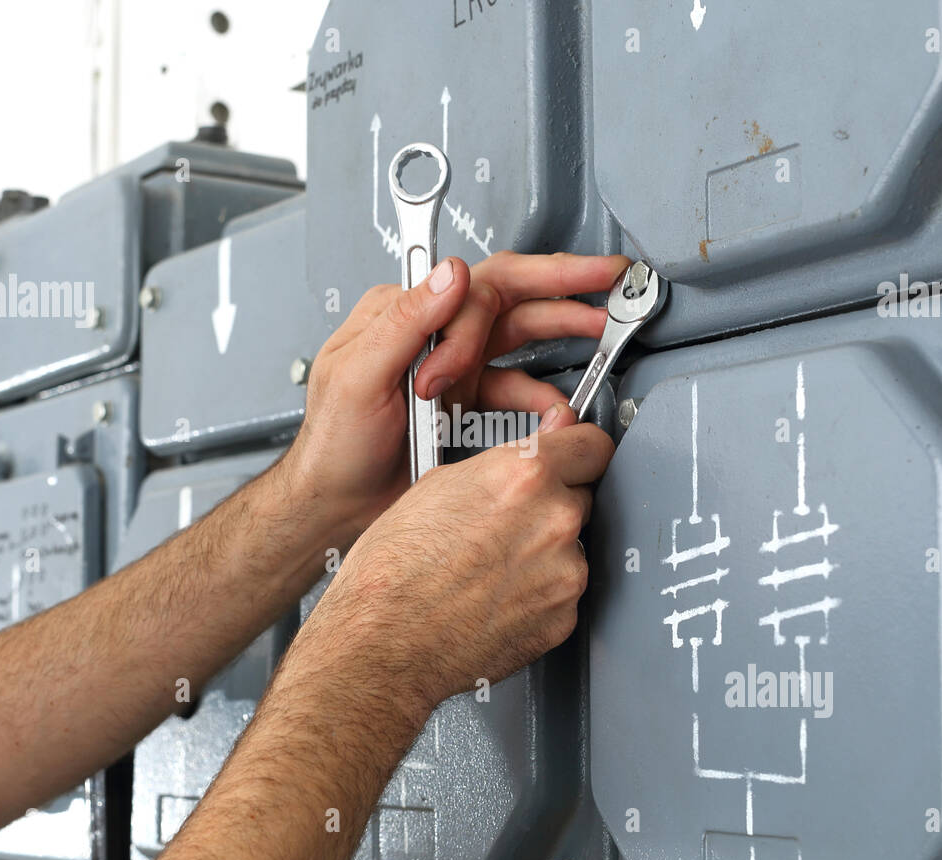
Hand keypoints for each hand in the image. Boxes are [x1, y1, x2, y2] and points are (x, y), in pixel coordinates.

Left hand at [283, 250, 630, 537]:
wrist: (336, 504)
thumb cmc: (332, 445)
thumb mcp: (356, 376)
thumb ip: (405, 323)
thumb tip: (452, 274)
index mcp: (402, 312)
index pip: (476, 282)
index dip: (528, 282)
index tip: (570, 288)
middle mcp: (431, 333)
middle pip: (509, 295)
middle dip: (564, 283)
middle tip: (609, 277)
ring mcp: (452, 368)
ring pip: (520, 336)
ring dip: (563, 330)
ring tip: (601, 332)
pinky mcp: (465, 403)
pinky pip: (517, 390)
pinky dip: (544, 398)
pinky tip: (559, 409)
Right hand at [295, 404, 614, 713]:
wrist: (382, 644)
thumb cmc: (392, 572)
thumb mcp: (437, 487)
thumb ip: (502, 465)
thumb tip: (531, 456)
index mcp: (524, 476)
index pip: (592, 445)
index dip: (580, 450)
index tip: (577, 457)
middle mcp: (553, 520)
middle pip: (582, 497)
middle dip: (553, 506)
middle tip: (509, 525)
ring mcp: (564, 573)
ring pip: (573, 548)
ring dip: (546, 553)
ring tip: (491, 569)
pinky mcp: (563, 618)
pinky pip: (563, 593)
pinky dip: (540, 594)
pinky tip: (496, 597)